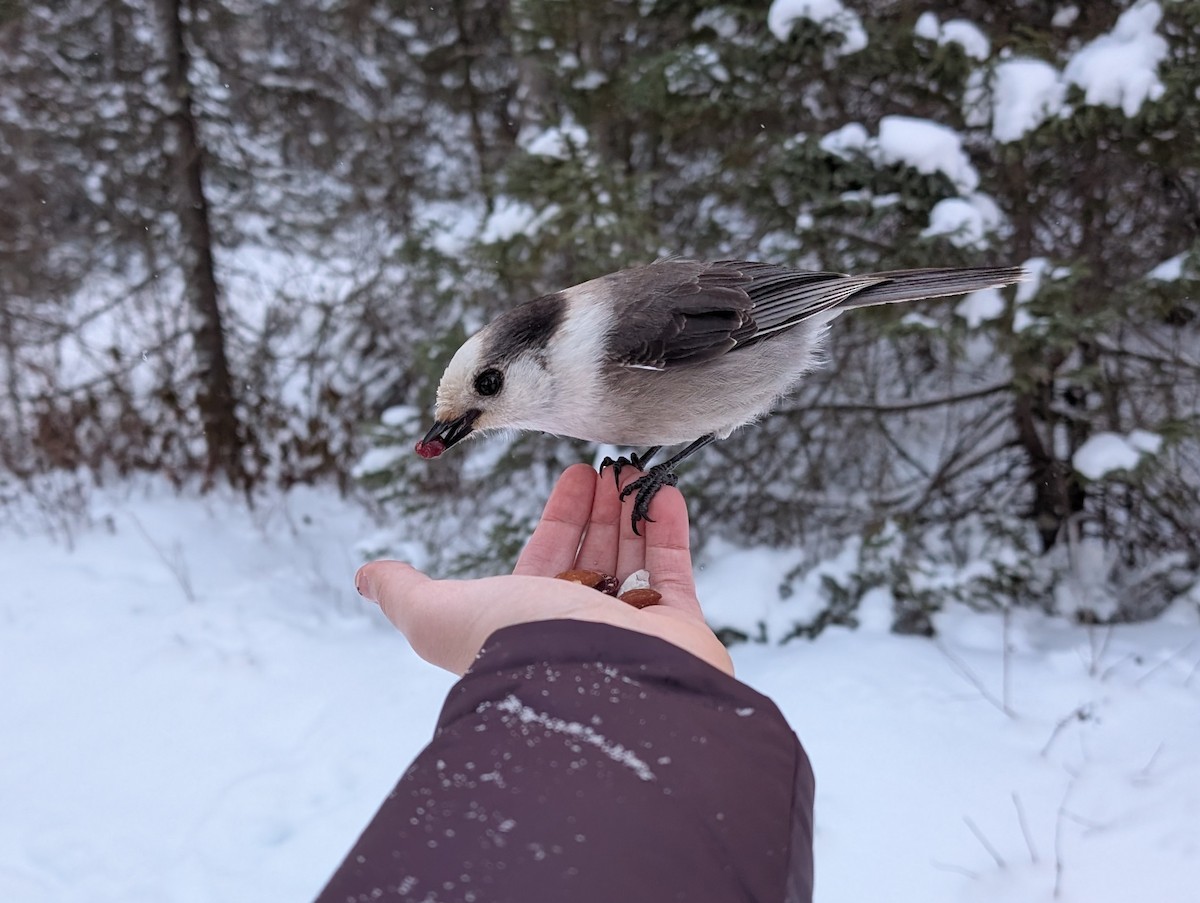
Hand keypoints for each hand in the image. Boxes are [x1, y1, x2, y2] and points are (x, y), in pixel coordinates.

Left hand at [355, 463, 732, 676]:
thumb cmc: (517, 648)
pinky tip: (666, 493)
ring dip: (630, 512)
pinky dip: (669, 530)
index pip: (546, 557)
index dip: (558, 517)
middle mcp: (579, 626)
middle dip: (596, 510)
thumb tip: (366, 578)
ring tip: (633, 470)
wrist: (596, 686)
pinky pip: (673, 572)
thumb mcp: (440, 613)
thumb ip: (406, 593)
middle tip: (606, 467)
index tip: (574, 476)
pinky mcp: (678, 630)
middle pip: (590, 554)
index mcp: (529, 620)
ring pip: (631, 558)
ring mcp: (630, 630)